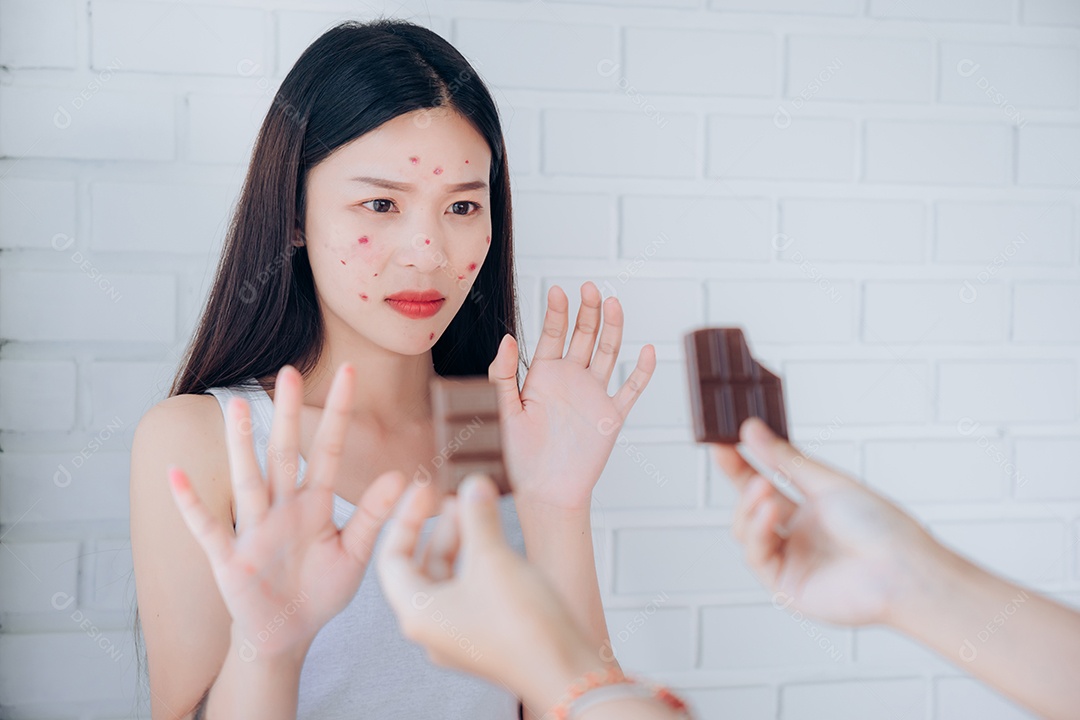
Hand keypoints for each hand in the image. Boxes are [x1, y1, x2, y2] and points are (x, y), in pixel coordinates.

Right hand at [168, 364, 406, 661]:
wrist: (288, 634)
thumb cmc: (320, 591)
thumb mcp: (355, 553)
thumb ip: (373, 515)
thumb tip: (402, 475)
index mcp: (315, 505)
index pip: (328, 450)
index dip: (338, 414)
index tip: (350, 373)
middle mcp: (283, 508)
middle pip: (284, 453)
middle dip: (287, 414)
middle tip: (288, 372)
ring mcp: (254, 530)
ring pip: (248, 480)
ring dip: (240, 445)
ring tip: (233, 406)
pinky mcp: (230, 559)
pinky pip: (208, 527)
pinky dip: (192, 503)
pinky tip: (177, 474)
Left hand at [377, 475, 605, 711]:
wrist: (565, 671)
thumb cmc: (524, 627)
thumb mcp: (494, 559)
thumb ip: (478, 517)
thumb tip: (473, 486)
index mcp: (418, 613)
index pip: (392, 558)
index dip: (406, 519)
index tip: (423, 493)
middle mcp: (431, 629)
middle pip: (421, 568)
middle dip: (438, 528)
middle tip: (454, 497)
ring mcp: (457, 636)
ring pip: (447, 579)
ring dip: (460, 543)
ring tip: (476, 512)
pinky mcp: (483, 638)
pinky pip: (468, 593)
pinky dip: (476, 564)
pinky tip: (494, 544)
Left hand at [487, 282, 656, 509]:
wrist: (543, 492)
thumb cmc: (516, 457)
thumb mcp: (503, 412)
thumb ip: (503, 375)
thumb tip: (507, 338)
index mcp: (543, 376)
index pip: (552, 335)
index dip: (556, 312)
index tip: (557, 290)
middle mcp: (570, 380)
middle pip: (584, 336)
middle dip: (588, 311)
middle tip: (590, 288)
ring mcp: (593, 396)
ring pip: (608, 353)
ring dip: (612, 329)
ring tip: (614, 304)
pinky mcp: (611, 416)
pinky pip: (631, 389)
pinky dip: (642, 371)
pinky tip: (648, 350)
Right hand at [713, 417, 942, 625]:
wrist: (901, 571)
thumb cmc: (880, 528)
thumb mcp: (828, 482)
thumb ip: (785, 459)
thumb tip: (753, 431)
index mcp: (814, 509)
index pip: (769, 480)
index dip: (744, 462)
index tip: (725, 439)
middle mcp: (801, 535)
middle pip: (752, 505)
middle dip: (737, 479)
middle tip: (724, 452)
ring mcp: (792, 561)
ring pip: (748, 531)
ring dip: (749, 506)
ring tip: (762, 487)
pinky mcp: (785, 586)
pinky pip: (757, 556)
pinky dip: (758, 532)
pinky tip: (770, 514)